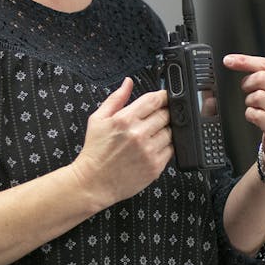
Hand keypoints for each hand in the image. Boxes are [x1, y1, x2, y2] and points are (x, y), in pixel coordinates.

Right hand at [70, 77, 172, 207]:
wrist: (93, 182)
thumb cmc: (95, 151)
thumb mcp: (98, 119)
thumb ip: (116, 99)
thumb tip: (128, 82)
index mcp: (125, 119)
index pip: (154, 100)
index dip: (163, 96)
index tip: (165, 97)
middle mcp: (139, 134)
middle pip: (166, 115)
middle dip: (165, 113)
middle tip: (157, 117)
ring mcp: (149, 151)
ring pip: (171, 132)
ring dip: (166, 130)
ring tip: (153, 134)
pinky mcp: (155, 166)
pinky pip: (171, 150)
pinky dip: (166, 146)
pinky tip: (154, 147)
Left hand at [222, 33, 264, 171]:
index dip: (244, 61)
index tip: (228, 60)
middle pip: (260, 78)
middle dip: (247, 84)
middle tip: (249, 91)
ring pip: (256, 97)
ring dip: (249, 102)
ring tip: (257, 107)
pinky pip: (255, 115)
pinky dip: (250, 115)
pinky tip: (257, 119)